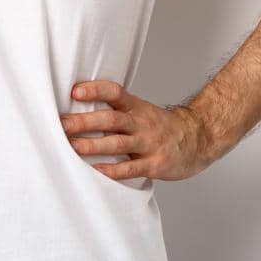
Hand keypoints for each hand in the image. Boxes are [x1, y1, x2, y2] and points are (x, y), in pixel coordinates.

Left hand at [60, 79, 216, 183]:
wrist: (199, 139)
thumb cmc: (161, 126)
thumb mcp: (142, 111)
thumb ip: (116, 111)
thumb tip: (78, 110)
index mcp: (136, 107)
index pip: (115, 92)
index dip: (95, 90)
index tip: (75, 91)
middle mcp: (141, 123)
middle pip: (111, 119)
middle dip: (84, 121)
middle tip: (62, 124)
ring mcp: (148, 143)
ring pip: (117, 143)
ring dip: (93, 145)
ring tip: (72, 147)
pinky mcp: (154, 164)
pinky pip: (131, 168)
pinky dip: (112, 170)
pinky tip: (96, 171)